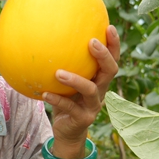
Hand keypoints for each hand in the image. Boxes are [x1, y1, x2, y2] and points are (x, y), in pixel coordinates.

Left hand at [42, 25, 119, 154]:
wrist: (67, 132)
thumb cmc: (65, 101)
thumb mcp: (64, 82)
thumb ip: (62, 65)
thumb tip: (44, 38)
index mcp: (99, 79)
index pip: (112, 59)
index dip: (114, 44)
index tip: (109, 26)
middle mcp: (101, 91)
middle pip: (110, 71)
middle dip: (103, 56)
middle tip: (92, 42)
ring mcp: (94, 106)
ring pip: (90, 90)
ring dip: (75, 80)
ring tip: (58, 72)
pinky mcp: (84, 119)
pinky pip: (70, 108)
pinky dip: (57, 100)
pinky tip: (44, 93)